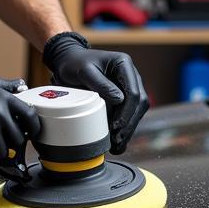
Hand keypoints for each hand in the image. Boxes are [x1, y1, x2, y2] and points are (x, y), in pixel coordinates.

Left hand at [43, 32, 148, 153]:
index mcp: (124, 65)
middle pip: (139, 104)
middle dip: (129, 124)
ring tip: (117, 145)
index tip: (116, 125)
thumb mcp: (84, 71)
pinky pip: (128, 115)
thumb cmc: (75, 63)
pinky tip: (118, 143)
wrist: (69, 62)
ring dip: (128, 129)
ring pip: (136, 112)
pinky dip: (124, 129)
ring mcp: (128, 87)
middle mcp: (130, 76)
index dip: (127, 112)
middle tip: (117, 139)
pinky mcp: (123, 98)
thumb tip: (119, 100)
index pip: (134, 92)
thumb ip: (101, 83)